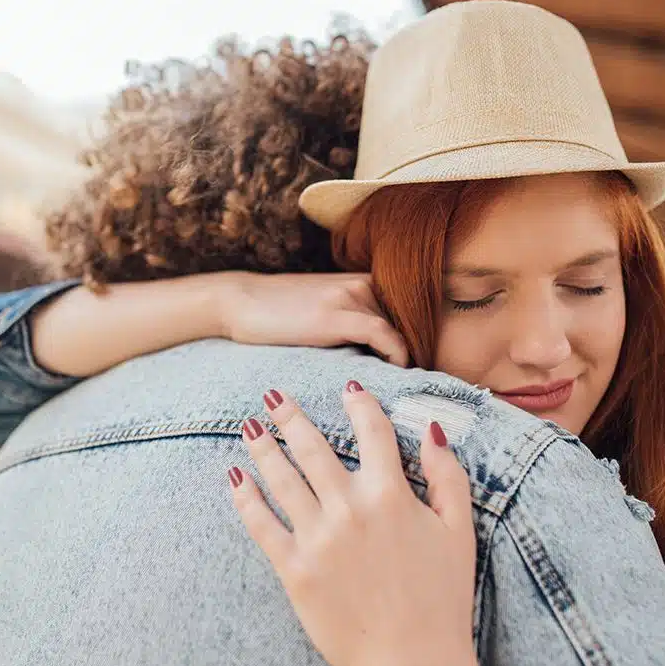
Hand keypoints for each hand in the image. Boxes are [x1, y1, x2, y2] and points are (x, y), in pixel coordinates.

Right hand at [221, 272, 409, 366]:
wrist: (238, 301)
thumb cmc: (278, 314)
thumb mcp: (324, 311)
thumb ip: (354, 324)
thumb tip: (381, 358)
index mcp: (364, 282)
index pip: (409, 312)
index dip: (422, 341)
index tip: (426, 368)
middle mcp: (364, 283)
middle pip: (410, 321)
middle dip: (421, 350)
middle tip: (426, 382)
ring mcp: (350, 295)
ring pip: (401, 327)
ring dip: (411, 357)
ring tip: (414, 384)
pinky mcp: (337, 313)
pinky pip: (383, 334)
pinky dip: (397, 355)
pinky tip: (397, 372)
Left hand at [229, 382, 484, 665]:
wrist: (413, 662)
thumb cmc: (443, 598)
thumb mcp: (460, 531)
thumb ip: (446, 476)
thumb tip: (430, 431)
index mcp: (391, 493)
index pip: (372, 432)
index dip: (359, 404)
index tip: (347, 387)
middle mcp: (349, 507)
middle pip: (313, 447)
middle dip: (291, 417)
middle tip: (273, 396)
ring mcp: (318, 538)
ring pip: (282, 479)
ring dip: (264, 448)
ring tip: (250, 426)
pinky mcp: (294, 569)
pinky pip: (263, 525)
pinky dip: (247, 499)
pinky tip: (236, 479)